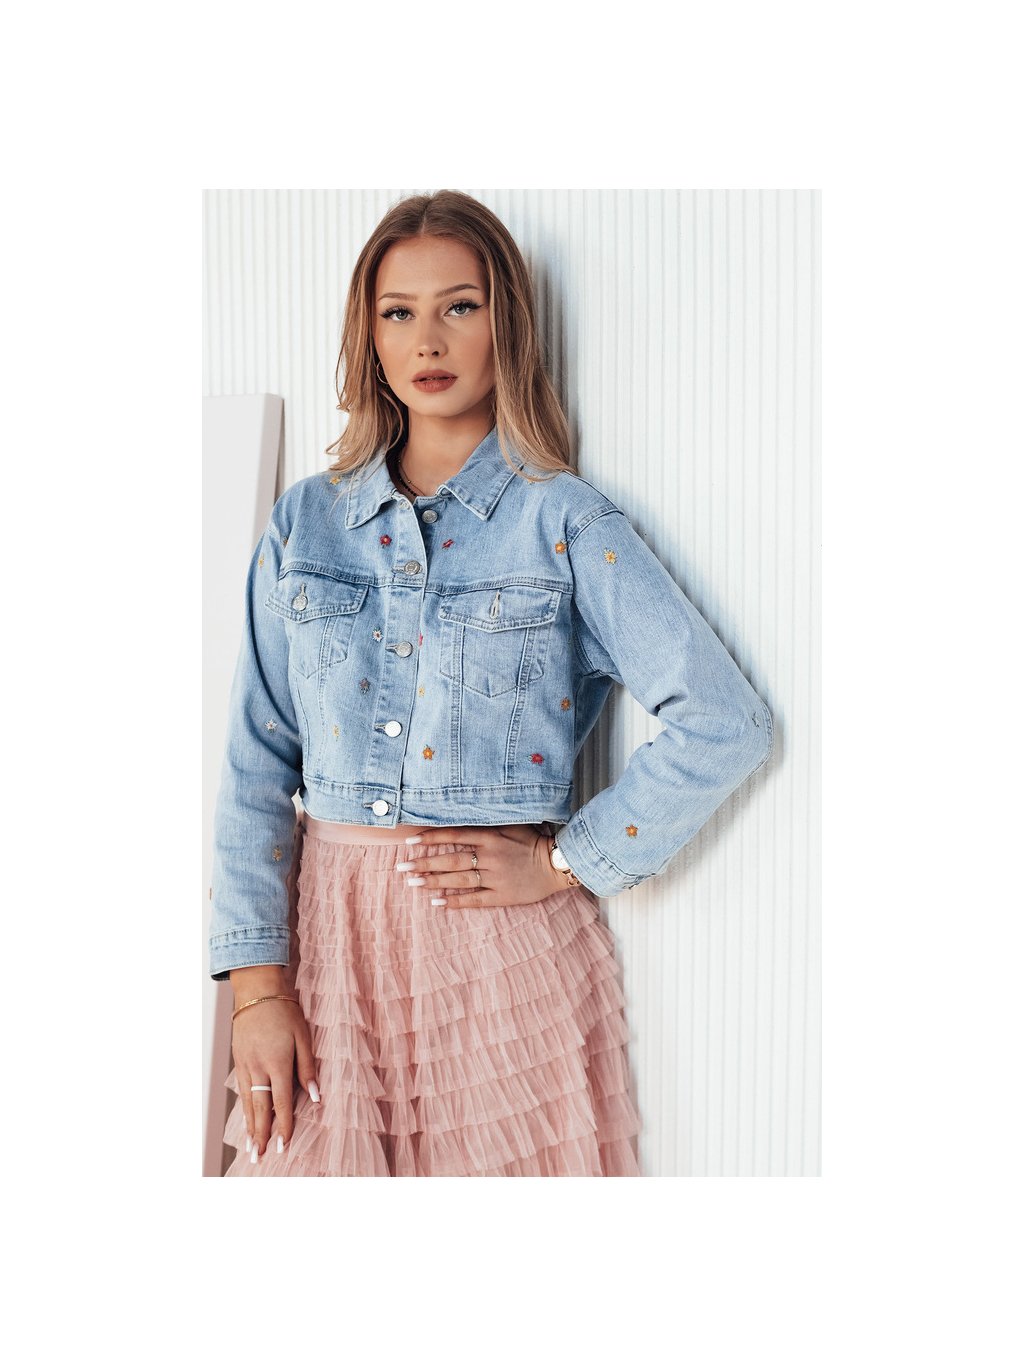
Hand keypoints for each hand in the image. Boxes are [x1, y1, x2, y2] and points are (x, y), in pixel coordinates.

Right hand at [229, 967, 319, 1159]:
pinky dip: (243, 1108)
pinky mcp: (238, 1060)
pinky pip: (241, 1090)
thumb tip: (315, 1096)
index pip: (282, 1102)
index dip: (284, 1125)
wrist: (257, 991)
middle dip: (262, 1134)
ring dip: (249, 1126)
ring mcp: (245, 1064)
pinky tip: (246, 1120)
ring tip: (251, 1147)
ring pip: (247, 1102)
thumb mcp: (303, 1036)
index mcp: (277, 1062)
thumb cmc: (285, 1011)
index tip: (284, 1145)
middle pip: (260, 1108)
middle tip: (260, 1157)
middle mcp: (258, 1067)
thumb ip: (308, 1067)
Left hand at [395, 824, 567, 908]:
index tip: (409, 842)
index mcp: (491, 836)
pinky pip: (474, 899)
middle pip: (450, 860)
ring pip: (458, 880)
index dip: (430, 838)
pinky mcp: (502, 895)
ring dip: (433, 881)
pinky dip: (455, 901)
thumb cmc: (532, 842)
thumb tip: (457, 822)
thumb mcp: (510, 825)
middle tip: (401, 868)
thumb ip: (486, 824)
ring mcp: (495, 877)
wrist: (557, 864)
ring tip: (413, 883)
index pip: (454, 836)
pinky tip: (437, 902)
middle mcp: (490, 856)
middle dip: (424, 863)